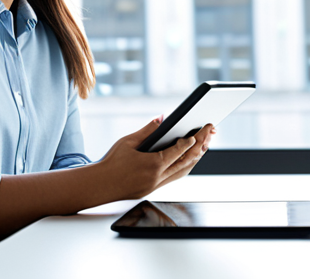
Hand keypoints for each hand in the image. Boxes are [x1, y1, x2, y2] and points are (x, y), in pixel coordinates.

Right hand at [97, 116, 215, 199]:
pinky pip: (175, 177)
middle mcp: (157, 177)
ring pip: (183, 172)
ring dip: (195, 158)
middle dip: (200, 146)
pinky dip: (184, 166)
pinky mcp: (153, 189)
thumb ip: (147, 130)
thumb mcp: (127, 142)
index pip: (178, 151)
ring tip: (204, 144)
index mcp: (152, 165)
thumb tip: (161, 119)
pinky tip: (188, 158)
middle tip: (209, 134)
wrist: (100, 185)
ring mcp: (156, 185)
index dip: (190, 141)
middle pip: (186, 162)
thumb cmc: (111, 163)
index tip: (198, 132)